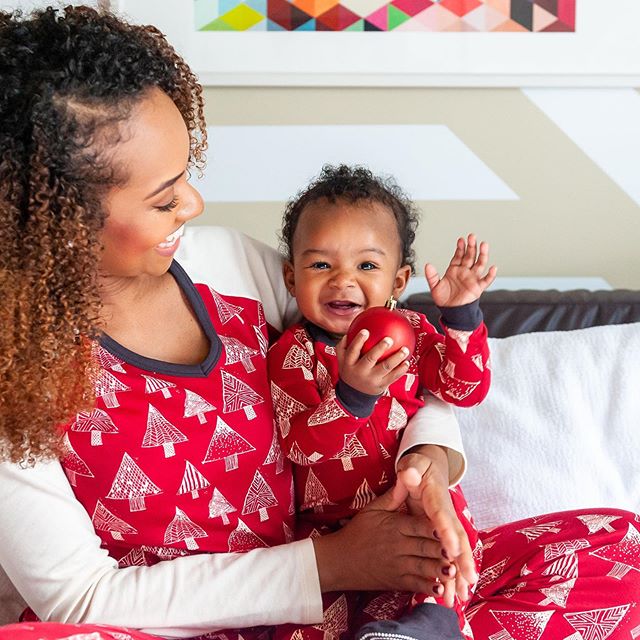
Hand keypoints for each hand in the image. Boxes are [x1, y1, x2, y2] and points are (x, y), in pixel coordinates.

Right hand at [312, 485, 451, 594]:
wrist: (339, 560)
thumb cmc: (358, 532)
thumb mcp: (372, 510)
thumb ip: (392, 497)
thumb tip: (405, 477)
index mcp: (395, 526)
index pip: (419, 526)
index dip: (436, 528)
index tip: (450, 528)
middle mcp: (398, 546)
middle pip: (425, 547)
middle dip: (443, 550)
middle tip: (459, 552)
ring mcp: (398, 566)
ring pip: (423, 567)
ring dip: (439, 570)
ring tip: (454, 572)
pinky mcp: (396, 582)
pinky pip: (415, 585)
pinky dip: (428, 587)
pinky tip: (441, 589)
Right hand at [335, 331, 409, 395]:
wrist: (354, 394)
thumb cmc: (350, 369)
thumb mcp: (342, 359)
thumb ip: (345, 344)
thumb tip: (353, 327)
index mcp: (349, 363)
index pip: (353, 351)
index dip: (358, 341)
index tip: (366, 331)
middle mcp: (360, 371)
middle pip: (370, 359)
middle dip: (380, 348)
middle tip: (389, 339)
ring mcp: (371, 379)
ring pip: (385, 367)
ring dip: (396, 358)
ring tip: (405, 349)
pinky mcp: (381, 386)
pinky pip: (393, 377)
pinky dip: (401, 370)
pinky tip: (407, 362)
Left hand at [396, 445, 476, 605]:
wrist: (430, 468)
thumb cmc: (420, 468)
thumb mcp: (415, 464)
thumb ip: (412, 469)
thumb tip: (409, 473)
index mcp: (437, 499)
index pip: (443, 516)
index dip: (448, 531)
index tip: (451, 548)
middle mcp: (447, 515)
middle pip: (458, 539)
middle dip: (463, 560)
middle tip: (467, 581)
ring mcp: (448, 527)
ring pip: (456, 553)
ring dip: (459, 574)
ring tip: (462, 598)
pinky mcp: (444, 535)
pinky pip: (450, 557)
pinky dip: (453, 575)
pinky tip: (454, 594)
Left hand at [425, 233, 496, 307]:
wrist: (451, 312)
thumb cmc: (444, 299)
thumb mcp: (434, 286)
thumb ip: (432, 276)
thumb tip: (427, 265)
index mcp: (454, 270)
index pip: (459, 256)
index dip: (460, 248)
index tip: (461, 240)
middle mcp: (464, 272)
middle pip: (470, 256)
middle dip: (471, 246)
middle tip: (472, 236)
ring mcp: (472, 279)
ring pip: (479, 264)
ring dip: (482, 255)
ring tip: (484, 245)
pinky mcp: (478, 288)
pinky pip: (486, 280)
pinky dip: (491, 275)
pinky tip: (493, 267)